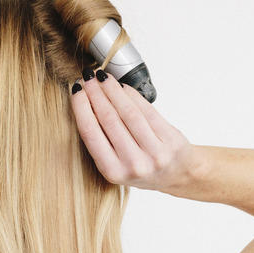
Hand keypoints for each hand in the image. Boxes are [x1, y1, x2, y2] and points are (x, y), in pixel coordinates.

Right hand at [70, 68, 195, 192]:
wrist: (177, 174)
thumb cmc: (142, 166)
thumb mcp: (116, 163)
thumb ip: (102, 139)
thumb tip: (86, 101)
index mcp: (113, 172)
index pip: (91, 134)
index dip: (81, 108)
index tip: (76, 91)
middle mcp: (134, 165)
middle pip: (109, 120)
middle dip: (95, 94)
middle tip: (88, 78)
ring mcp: (154, 153)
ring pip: (128, 113)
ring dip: (112, 90)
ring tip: (103, 78)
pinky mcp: (170, 141)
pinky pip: (147, 111)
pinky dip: (132, 95)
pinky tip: (122, 86)